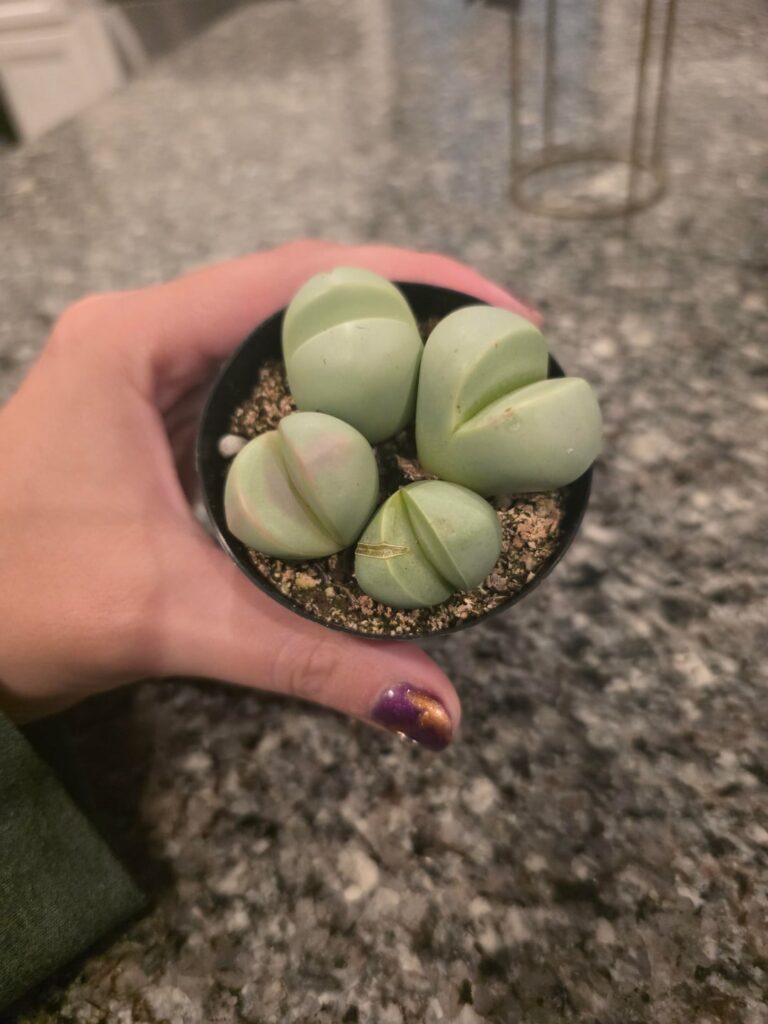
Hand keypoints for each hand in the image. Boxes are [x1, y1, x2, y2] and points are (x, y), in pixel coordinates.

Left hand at [0, 241, 536, 746]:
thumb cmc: (14, 600)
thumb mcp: (173, 618)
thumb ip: (308, 657)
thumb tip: (432, 705)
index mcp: (136, 340)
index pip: (298, 275)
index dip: (414, 280)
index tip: (501, 314)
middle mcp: (145, 336)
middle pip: (303, 296)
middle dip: (408, 317)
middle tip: (496, 359)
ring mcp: (147, 372)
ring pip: (283, 339)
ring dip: (370, 357)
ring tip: (460, 388)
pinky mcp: (155, 416)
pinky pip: (261, 386)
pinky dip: (329, 403)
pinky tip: (381, 437)